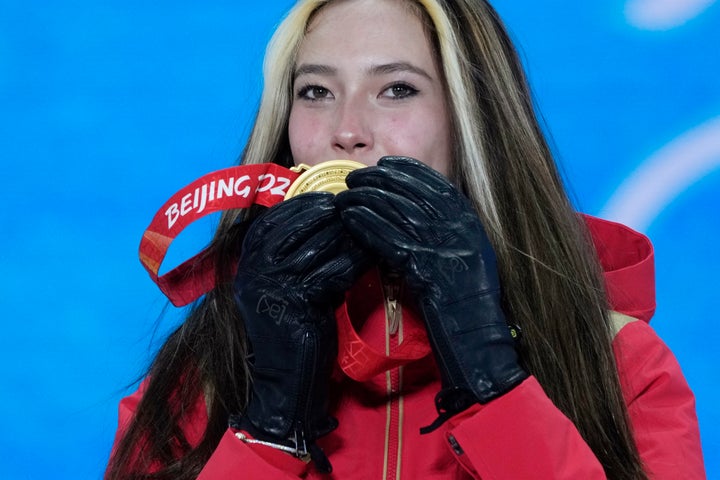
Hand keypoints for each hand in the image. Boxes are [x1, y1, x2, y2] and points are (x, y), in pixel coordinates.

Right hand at [232, 193, 368, 471]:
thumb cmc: (291, 323)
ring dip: (350, 236)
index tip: (335, 199)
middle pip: (301, 224)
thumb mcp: (286, 280)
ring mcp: (272, 282)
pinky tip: (371, 258)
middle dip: (335, 216)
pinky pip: (333, 271)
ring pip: (320, 244)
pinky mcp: (295, 300)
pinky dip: (355, 262)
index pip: (280, 215)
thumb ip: (297, 250)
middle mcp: (255, 265)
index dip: (310, 203)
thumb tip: (332, 215)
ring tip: (372, 230)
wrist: (285, 375)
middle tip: (363, 210)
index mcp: (249, 256)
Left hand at [335, 156, 527, 430]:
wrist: (475, 335)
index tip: (385, 164)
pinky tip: (349, 218)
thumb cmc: (467, 300)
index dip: (407, 170)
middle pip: (412, 191)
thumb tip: (412, 209)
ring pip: (396, 210)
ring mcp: (442, 245)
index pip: (435, 182)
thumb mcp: (464, 255)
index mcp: (470, 221)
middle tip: (354, 177)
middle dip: (379, 180)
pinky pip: (388, 237)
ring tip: (344, 195)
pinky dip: (366, 225)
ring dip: (366, 199)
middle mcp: (458, 227)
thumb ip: (445, 230)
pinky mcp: (423, 266)